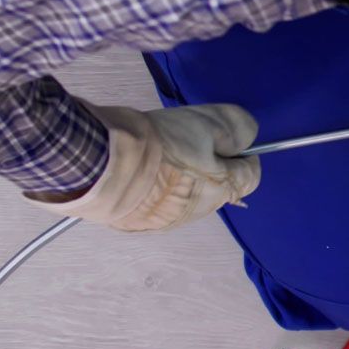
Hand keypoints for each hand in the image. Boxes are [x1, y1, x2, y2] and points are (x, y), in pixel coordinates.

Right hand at [28, 102, 260, 231]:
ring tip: (157, 156)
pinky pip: (156, 207)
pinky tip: (138, 173)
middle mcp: (198, 213)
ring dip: (181, 180)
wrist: (97, 164)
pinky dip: (154, 191)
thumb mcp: (206, 123)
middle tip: (185, 143)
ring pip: (186, 197)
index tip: (227, 141)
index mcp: (220, 190)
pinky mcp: (137, 225)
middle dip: (209, 166)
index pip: (251, 176)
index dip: (243, 155)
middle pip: (217, 188)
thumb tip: (247, 142)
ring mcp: (166, 222)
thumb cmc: (158, 143)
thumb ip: (236, 130)